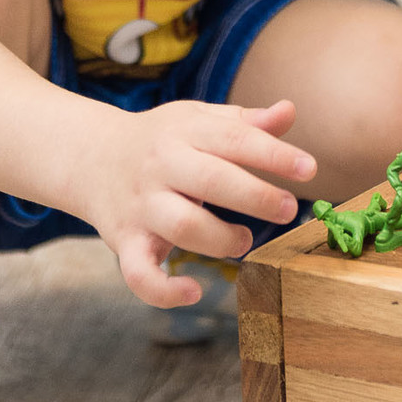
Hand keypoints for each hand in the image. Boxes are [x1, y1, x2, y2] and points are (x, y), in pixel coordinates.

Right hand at [80, 96, 315, 305]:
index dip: (274, 155)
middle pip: (211, 181)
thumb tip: (289, 111)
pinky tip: (194, 290)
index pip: (234, 139)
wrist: (91, 157)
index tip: (309, 169)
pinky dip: (164, 290)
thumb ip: (245, 122)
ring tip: (245, 239)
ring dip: (221, 240)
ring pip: (182, 227)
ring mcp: (141, 206)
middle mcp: (161, 167)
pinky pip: (139, 273)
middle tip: (288, 209)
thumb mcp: (199, 121)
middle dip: (255, 196)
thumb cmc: (161, 140)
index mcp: (185, 132)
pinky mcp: (124, 242)